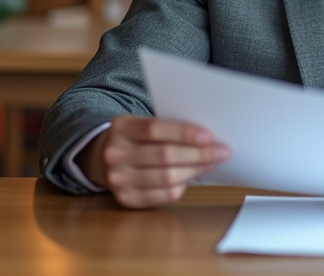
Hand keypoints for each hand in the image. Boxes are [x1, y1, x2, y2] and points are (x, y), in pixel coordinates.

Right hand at [78, 115, 230, 208]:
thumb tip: (206, 138)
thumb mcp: (141, 124)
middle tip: (222, 151)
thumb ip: (167, 128)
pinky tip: (193, 177)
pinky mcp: (126, 199)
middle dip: (198, 154)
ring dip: (196, 170)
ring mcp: (118, 180)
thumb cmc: (134, 138)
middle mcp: (115, 154)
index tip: (209, 136)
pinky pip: (163, 195)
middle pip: (164, 156)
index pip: (155, 129)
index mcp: (120, 128)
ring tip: (213, 163)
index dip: (184, 133)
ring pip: (166, 177)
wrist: (101, 158)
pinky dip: (183, 186)